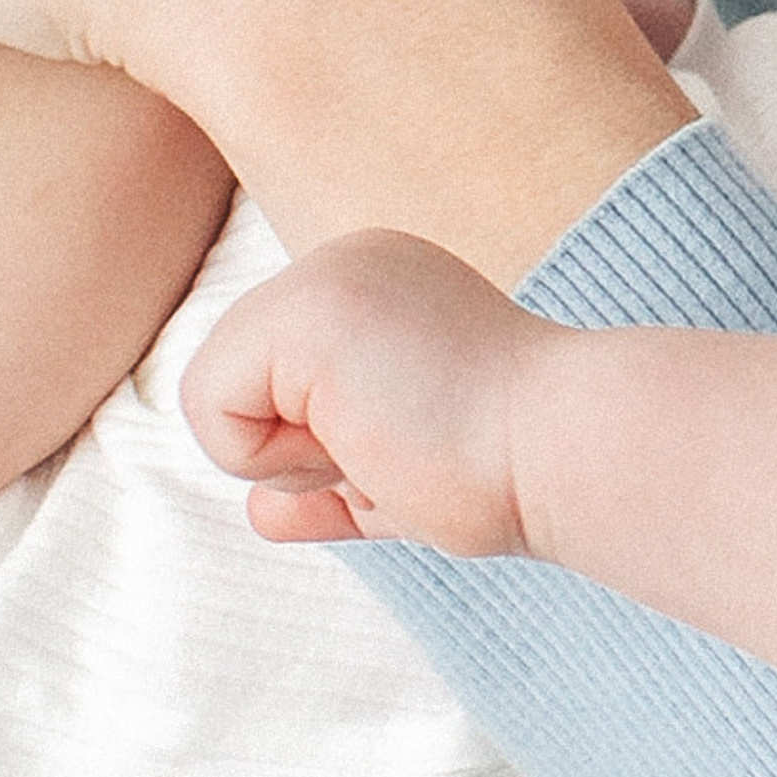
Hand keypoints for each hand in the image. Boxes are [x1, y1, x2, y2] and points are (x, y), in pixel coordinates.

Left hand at [183, 228, 553, 554]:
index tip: (411, 450)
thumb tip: (262, 515)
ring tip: (390, 441)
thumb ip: (331, 482)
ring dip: (294, 463)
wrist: (566, 450)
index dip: (323, 457)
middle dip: (304, 459)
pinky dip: (275, 462)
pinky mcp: (302, 308)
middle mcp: (345, 261)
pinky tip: (369, 438)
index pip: (279, 389)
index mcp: (379, 286)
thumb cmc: (506, 472)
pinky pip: (210, 412)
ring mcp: (322, 273)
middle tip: (401, 448)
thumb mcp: (397, 476)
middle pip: (239, 392)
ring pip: (216, 401)